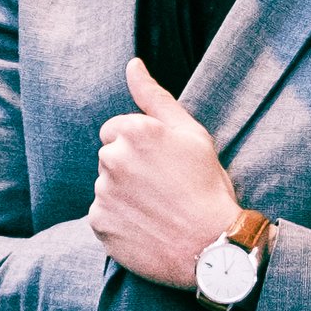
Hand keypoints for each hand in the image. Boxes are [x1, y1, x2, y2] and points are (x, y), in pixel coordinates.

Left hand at [88, 58, 242, 288]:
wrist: (212, 245)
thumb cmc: (206, 185)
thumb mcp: (190, 133)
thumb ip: (155, 96)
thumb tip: (132, 65)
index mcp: (133, 131)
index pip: (116, 130)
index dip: (140, 147)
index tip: (162, 164)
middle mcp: (112, 158)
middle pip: (109, 158)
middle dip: (129, 169)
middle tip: (163, 189)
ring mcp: (103, 193)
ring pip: (105, 187)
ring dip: (124, 195)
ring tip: (156, 209)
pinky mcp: (98, 223)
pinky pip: (102, 215)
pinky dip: (119, 221)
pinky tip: (145, 226)